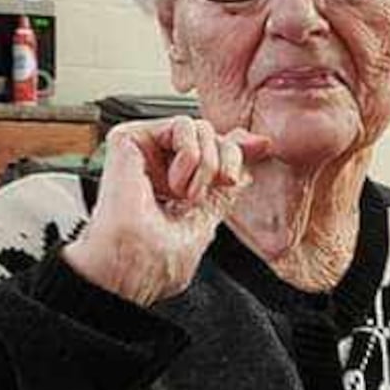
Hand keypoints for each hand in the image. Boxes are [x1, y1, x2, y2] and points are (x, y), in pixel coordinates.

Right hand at [63, 116, 271, 306]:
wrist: (129, 266)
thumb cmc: (154, 262)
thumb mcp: (203, 222)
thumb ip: (221, 192)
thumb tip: (243, 170)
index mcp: (172, 188)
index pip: (210, 153)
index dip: (236, 147)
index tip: (261, 147)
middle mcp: (157, 168)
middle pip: (211, 135)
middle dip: (223, 162)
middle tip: (207, 194)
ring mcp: (143, 153)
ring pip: (200, 127)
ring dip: (205, 166)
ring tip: (183, 194)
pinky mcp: (129, 138)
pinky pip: (181, 123)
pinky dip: (190, 155)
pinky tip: (172, 183)